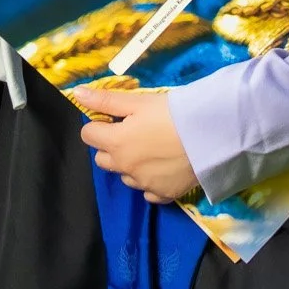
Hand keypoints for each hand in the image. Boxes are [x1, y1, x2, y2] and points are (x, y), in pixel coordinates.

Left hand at [77, 87, 198, 203]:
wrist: (211, 135)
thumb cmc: (173, 113)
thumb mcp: (138, 101)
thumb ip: (106, 101)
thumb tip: (76, 94)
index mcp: (116, 144)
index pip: (88, 135)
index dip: (99, 124)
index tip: (116, 118)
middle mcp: (125, 168)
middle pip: (103, 159)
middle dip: (111, 146)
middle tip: (133, 132)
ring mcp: (144, 184)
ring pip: (125, 176)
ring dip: (130, 164)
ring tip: (152, 148)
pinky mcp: (164, 194)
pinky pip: (148, 192)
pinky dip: (150, 181)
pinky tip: (163, 167)